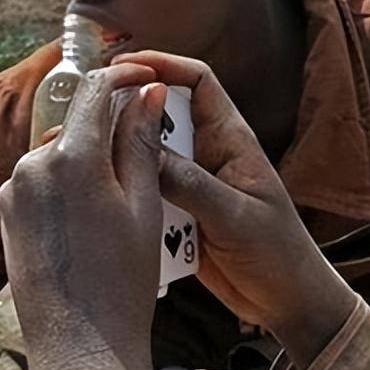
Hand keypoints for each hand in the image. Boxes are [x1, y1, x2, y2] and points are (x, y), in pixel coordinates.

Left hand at [0, 63, 165, 369]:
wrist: (80, 345)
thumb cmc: (122, 280)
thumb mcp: (145, 205)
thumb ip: (142, 142)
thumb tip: (146, 93)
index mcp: (71, 157)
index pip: (94, 90)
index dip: (123, 75)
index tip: (145, 77)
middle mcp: (33, 165)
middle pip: (76, 121)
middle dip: (109, 122)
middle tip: (146, 138)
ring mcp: (14, 190)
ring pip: (59, 150)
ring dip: (89, 154)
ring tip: (124, 188)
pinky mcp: (7, 212)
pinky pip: (42, 179)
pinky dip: (69, 181)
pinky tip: (93, 213)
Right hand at [113, 51, 358, 369]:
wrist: (286, 304)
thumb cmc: (278, 253)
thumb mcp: (233, 215)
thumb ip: (189, 183)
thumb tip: (141, 148)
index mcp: (230, 140)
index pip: (198, 81)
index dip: (163, 65)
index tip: (125, 67)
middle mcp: (205, 154)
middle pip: (160, 114)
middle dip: (126, 110)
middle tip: (88, 115)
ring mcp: (189, 184)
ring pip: (146, 155)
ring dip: (120, 155)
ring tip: (83, 157)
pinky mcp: (177, 215)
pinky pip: (144, 194)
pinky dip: (125, 193)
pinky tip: (99, 199)